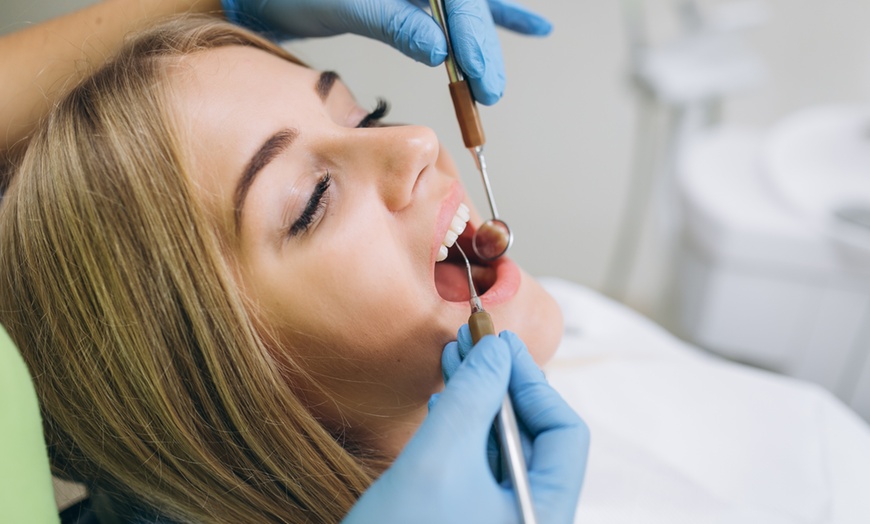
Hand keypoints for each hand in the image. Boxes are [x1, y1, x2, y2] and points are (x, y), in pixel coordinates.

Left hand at [220, 0, 551, 103]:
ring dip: (489, 32)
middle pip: (466, 4)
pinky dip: (495, 13)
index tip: (480, 76)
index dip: (473, 35)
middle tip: (488, 89)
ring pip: (467, 6)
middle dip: (480, 44)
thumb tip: (440, 47)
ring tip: (508, 62)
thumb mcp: (341, 3)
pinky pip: (460, 4)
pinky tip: (528, 26)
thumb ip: (392, 19)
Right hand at [342, 331, 588, 522]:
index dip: (532, 382)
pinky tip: (443, 402)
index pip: (564, 433)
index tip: (498, 344)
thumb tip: (495, 350)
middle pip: (534, 437)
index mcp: (545, 513)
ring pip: (503, 449)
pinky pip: (479, 467)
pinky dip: (463, 430)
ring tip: (453, 361)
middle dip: (501, 385)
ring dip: (478, 401)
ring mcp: (500, 522)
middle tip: (472, 342)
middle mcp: (530, 518)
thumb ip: (472, 398)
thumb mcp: (439, 460)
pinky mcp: (472, 522)